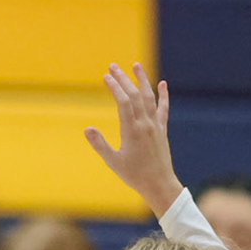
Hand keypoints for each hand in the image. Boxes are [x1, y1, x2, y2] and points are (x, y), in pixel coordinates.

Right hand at [83, 63, 181, 213]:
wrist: (159, 184)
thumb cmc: (134, 175)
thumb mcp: (113, 162)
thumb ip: (100, 144)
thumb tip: (87, 129)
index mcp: (132, 130)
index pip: (123, 102)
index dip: (114, 87)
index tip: (105, 76)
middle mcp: (145, 124)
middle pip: (134, 95)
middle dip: (123, 79)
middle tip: (112, 66)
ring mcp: (155, 126)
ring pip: (149, 97)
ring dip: (142, 80)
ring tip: (135, 65)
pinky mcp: (161, 130)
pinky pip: (163, 109)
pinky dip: (163, 95)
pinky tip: (162, 84)